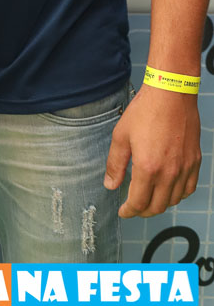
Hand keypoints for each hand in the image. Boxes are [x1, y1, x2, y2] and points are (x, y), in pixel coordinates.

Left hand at [104, 84, 200, 216]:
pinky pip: (189, 188)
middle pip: (157, 206)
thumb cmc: (145, 111)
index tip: (123, 211)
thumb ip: (115, 164)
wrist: (171, 94)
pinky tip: (169, 190)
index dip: (129, 211)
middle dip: (143, 211)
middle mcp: (169, 172)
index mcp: (148, 168)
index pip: (139, 203)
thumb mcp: (121, 136)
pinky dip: (178, 195)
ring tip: (149, 198)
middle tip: (134, 207)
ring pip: (174, 200)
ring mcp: (185, 168)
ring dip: (160, 204)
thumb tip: (110, 185)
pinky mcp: (195, 161)